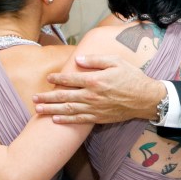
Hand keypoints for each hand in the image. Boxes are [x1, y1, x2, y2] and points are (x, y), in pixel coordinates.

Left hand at [33, 55, 162, 123]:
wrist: (146, 99)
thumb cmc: (132, 77)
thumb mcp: (116, 62)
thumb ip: (96, 60)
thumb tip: (79, 59)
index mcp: (95, 80)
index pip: (71, 79)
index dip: (58, 78)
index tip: (48, 77)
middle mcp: (92, 96)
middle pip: (64, 96)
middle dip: (47, 97)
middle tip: (34, 98)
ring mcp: (95, 108)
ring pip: (68, 109)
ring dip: (51, 109)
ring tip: (38, 109)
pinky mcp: (99, 118)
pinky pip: (79, 120)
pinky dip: (66, 120)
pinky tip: (55, 119)